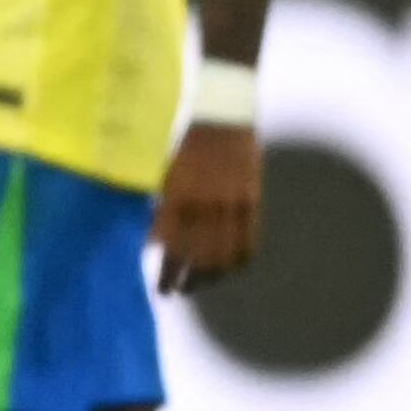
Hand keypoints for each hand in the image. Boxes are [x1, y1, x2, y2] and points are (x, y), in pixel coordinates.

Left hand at [157, 121, 263, 294]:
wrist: (223, 118)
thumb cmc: (186, 146)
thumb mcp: (165, 176)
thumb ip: (163, 209)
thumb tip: (157, 243)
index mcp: (179, 198)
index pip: (173, 249)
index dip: (169, 273)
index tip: (162, 290)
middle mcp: (207, 206)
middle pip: (199, 258)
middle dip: (187, 280)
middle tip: (177, 291)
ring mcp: (233, 205)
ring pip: (225, 254)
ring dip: (212, 275)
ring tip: (199, 285)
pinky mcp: (253, 201)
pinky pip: (249, 241)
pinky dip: (239, 260)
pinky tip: (229, 270)